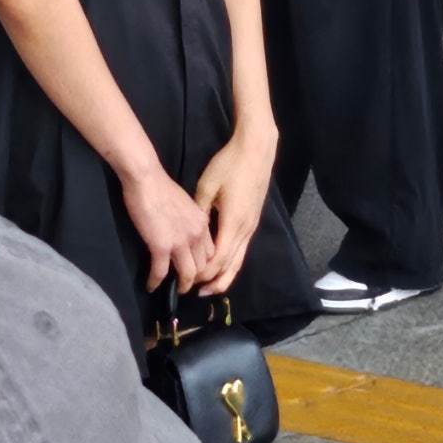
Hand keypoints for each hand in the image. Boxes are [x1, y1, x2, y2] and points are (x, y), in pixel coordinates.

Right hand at [122, 161, 214, 292]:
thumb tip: (185, 232)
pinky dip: (155, 282)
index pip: (211, 252)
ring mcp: (180, 242)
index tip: (196, 270)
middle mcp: (197, 234)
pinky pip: (161, 272)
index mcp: (203, 223)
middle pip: (202, 266)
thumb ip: (190, 220)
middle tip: (186, 284)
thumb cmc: (161, 187)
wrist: (147, 179)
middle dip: (195, 278)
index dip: (204, 265)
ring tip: (174, 291)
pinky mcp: (161, 247)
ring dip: (181, 285)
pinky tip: (151, 286)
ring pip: (188, 274)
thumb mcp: (186, 203)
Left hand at [191, 124, 276, 296]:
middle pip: (230, 267)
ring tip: (208, 286)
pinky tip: (221, 264)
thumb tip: (188, 231)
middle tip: (196, 292)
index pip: (217, 260)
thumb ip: (198, 211)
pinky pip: (242, 250)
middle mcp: (245, 230)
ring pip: (239, 261)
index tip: (186, 278)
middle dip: (213, 282)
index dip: (202, 273)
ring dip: (224, 276)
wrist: (256, 150)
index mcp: (232, 223)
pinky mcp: (253, 221)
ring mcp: (251, 227)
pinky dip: (231, 263)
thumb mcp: (206, 186)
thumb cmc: (230, 166)